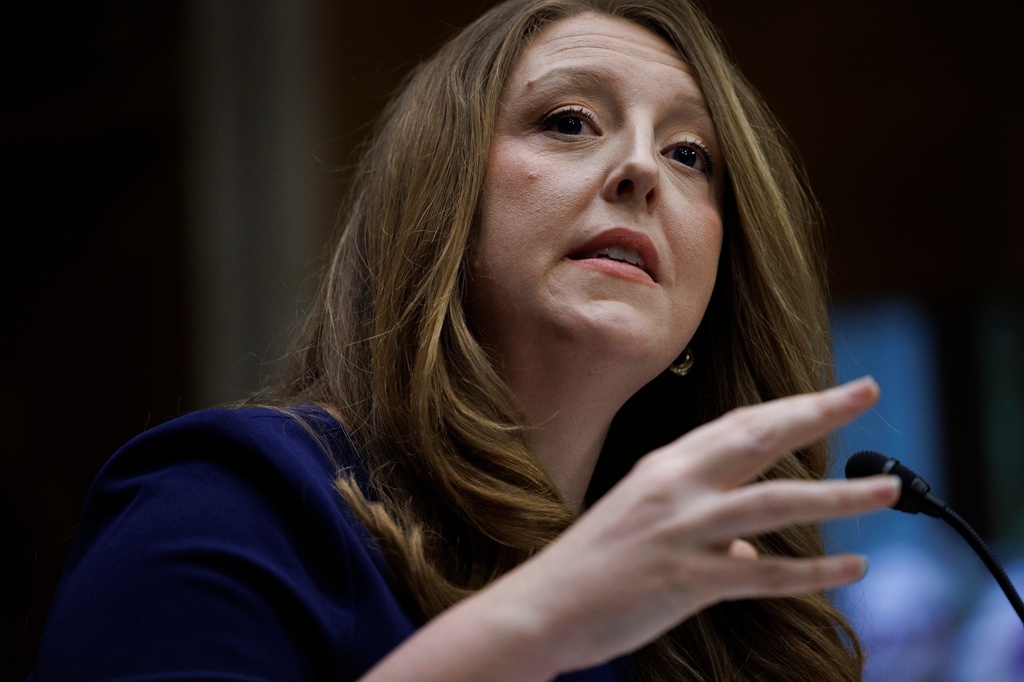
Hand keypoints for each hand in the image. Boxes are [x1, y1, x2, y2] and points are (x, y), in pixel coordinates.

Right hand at [493, 376, 898, 673]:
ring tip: (886, 490)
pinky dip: (812, 574)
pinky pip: (762, 575)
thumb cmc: (591, 566)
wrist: (542, 607)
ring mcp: (681, 530)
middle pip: (759, 439)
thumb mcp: (644, 525)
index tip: (833, 393)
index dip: (790, 406)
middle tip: (866, 393)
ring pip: (774, 502)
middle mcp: (675, 486)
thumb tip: (753, 554)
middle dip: (818, 413)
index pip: (738, 423)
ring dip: (836, 495)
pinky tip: (853, 570)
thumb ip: (702, 526)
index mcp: (664, 466)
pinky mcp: (684, 580)